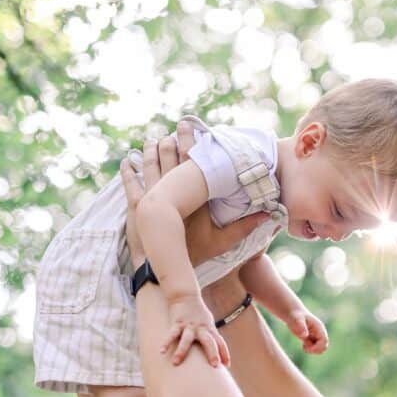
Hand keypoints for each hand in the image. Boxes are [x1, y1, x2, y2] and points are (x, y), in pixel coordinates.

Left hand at [120, 129, 268, 267]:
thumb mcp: (223, 241)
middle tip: (173, 129)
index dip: (189, 141)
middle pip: (168, 156)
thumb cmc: (196, 256)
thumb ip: (245, 227)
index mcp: (192, 196)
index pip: (190, 160)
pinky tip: (128, 160)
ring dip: (150, 151)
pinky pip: (130, 183)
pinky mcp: (136, 207)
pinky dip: (129, 170)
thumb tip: (268, 216)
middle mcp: (170, 192)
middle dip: (170, 140)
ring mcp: (151, 198)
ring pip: (149, 165)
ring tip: (153, 140)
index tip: (189, 126)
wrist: (165, 270)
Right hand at [161, 295, 229, 367]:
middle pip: (209, 341)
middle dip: (212, 353)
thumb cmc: (199, 314)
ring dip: (181, 351)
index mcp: (210, 329)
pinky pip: (171, 334)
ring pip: (186, 339)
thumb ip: (211, 337)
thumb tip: (217, 354)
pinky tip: (161, 351)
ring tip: (175, 363)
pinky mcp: (177, 323)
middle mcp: (201, 328)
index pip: (220, 342)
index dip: (224, 353)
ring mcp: (189, 326)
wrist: (186, 296)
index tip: (227, 365)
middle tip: (214, 366)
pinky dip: (166, 342)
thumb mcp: (208, 324)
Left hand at [286, 307, 328, 354]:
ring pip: (321, 349)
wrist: (293, 314)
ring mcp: (317, 336)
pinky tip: (303, 344)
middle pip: (324, 346)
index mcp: (319, 328)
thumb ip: (300, 326)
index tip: (305, 347)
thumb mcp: (296, 319)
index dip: (316, 347)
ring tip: (304, 345)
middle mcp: (320, 332)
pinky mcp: (313, 339)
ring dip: (313, 350)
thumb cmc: (295, 315)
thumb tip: (305, 335)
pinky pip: (316, 348)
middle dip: (315, 350)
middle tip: (304, 347)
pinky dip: (310, 349)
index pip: (324, 341)